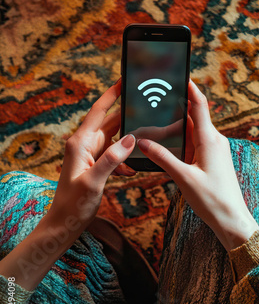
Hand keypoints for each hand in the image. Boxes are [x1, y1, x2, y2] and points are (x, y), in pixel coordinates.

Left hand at [48, 78, 136, 228]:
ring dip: (128, 142)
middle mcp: (84, 144)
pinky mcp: (95, 163)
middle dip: (128, 118)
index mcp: (80, 143)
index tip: (124, 80)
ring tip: (146, 142)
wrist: (65, 222)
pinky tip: (131, 169)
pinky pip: (113, 153)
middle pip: (110, 122)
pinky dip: (124, 158)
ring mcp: (90, 154)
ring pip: (114, 138)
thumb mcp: (93, 181)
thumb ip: (111, 160)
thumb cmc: (74, 204)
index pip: (99, 111)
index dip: (112, 94)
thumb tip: (130, 139)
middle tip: (148, 112)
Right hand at [137, 79, 258, 250]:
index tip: (181, 74)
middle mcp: (215, 140)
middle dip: (177, 108)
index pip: (199, 105)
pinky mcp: (215, 159)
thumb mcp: (182, 177)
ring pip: (195, 131)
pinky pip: (198, 143)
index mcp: (210, 139)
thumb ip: (162, 157)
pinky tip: (171, 145)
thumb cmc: (211, 199)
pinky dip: (184, 140)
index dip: (190, 87)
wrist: (232, 219)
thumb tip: (143, 141)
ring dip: (179, 127)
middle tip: (159, 100)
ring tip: (159, 123)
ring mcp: (216, 149)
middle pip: (194, 116)